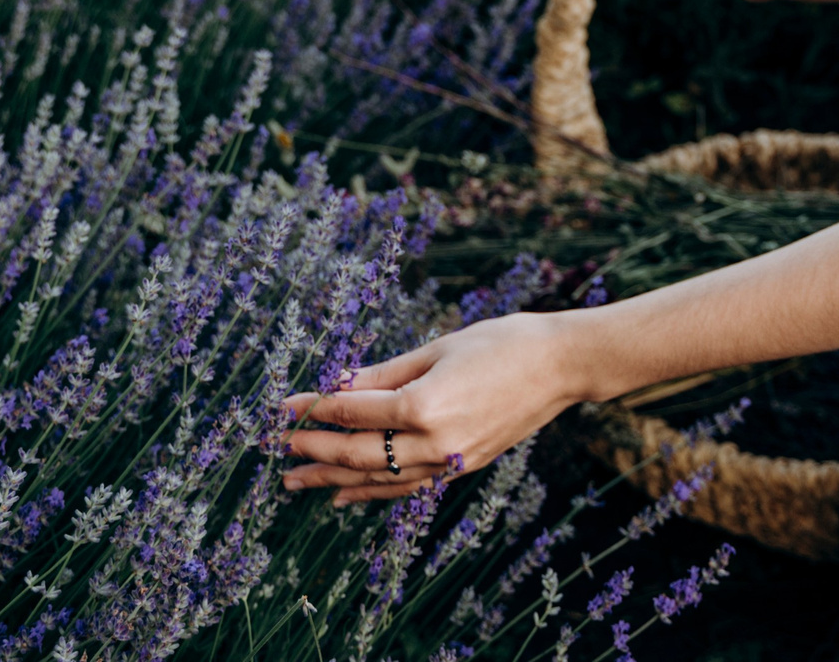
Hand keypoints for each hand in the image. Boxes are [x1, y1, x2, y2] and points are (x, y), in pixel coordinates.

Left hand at [283, 313, 585, 504]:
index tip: (283, 406)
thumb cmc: (502, 342)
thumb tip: (338, 384)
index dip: (313, 408)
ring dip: (332, 479)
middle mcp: (434, 441)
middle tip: (278, 448)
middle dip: (313, 449)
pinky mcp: (462, 468)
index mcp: (425, 404)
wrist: (561, 366)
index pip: (353, 410)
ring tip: (295, 481)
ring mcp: (450, 461)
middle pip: (357, 452)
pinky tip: (344, 495)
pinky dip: (371, 492)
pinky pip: (406, 487)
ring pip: (377, 478)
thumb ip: (384, 373)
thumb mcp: (437, 348)